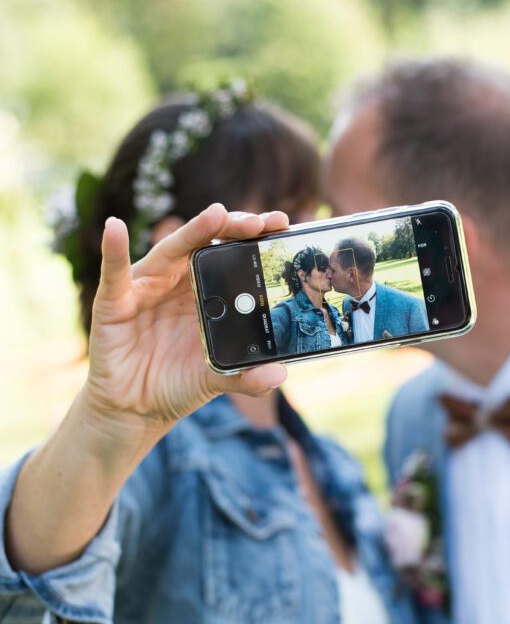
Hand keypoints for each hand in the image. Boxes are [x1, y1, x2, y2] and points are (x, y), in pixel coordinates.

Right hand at [85, 204, 287, 431]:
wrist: (137, 409)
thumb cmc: (177, 384)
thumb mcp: (216, 380)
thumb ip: (245, 378)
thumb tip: (277, 376)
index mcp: (205, 294)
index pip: (230, 256)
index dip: (252, 239)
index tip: (281, 224)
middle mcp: (176, 282)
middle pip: (205, 245)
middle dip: (233, 229)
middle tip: (260, 222)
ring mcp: (146, 289)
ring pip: (170, 252)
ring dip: (193, 231)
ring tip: (217, 214)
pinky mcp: (114, 302)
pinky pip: (115, 273)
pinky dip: (113, 250)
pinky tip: (114, 228)